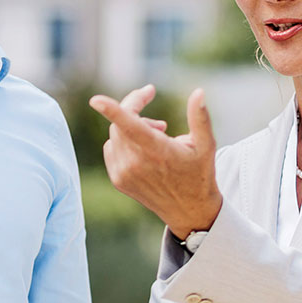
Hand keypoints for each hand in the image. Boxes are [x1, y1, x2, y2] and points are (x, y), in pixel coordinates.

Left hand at [89, 85, 221, 236]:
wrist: (188, 210)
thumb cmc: (199, 174)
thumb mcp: (206, 145)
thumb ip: (200, 117)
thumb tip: (199, 92)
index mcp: (157, 151)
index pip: (130, 126)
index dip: (112, 110)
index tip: (95, 100)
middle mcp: (136, 163)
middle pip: (121, 123)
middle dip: (136, 110)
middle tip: (161, 123)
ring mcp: (124, 173)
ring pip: (115, 134)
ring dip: (132, 127)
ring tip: (157, 136)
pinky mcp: (117, 180)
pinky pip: (111, 148)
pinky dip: (123, 141)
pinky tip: (143, 151)